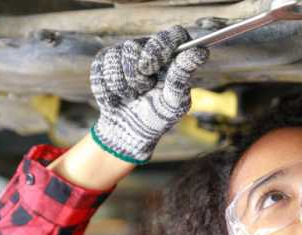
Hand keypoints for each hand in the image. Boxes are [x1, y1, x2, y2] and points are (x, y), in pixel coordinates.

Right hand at [89, 26, 208, 163]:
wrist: (129, 133)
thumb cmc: (157, 118)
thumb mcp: (174, 103)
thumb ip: (182, 77)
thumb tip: (201, 52)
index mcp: (171, 57)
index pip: (173, 35)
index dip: (160, 45)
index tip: (152, 66)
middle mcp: (148, 49)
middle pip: (134, 46)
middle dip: (136, 76)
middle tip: (144, 90)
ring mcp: (125, 54)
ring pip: (115, 58)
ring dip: (123, 87)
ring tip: (132, 97)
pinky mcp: (104, 63)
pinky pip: (100, 69)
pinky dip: (108, 91)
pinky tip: (117, 99)